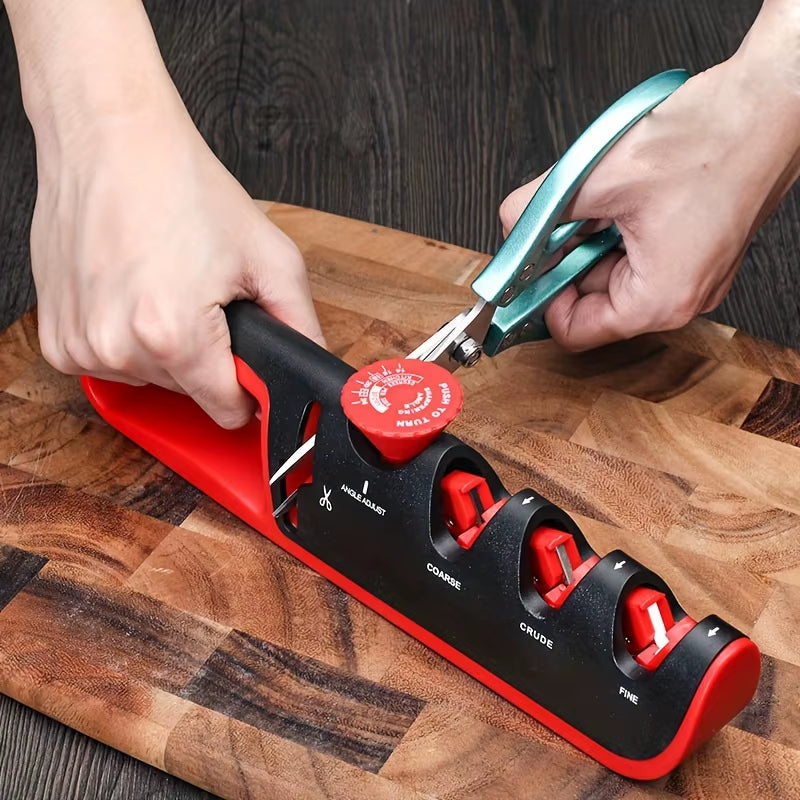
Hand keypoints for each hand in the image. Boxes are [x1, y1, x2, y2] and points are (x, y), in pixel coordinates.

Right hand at [7, 0, 322, 428]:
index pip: (227, 411)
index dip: (245, 386)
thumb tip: (310, 366)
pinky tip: (133, 293)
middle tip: (201, 298)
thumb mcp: (269, 256)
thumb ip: (300, 325)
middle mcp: (120, 349)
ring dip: (165, 347)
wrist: (110, 140)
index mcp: (175, 335)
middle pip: (190, 393)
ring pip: (151, 380)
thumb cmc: (181, 186)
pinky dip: (126, 340)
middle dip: (206, 356)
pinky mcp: (58, 339)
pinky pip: (109, 366)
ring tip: (165, 286)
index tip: (243, 356)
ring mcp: (82, 346)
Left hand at [499, 17, 799, 350]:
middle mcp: (681, 299)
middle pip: (594, 303)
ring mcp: (694, 277)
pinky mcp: (698, 252)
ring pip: (615, 275)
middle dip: (569, 261)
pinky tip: (625, 196)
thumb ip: (536, 210)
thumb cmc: (709, 139)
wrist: (769, 101)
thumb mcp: (597, 178)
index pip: (575, 333)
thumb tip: (510, 225)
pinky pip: (640, 255)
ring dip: (594, 240)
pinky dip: (619, 230)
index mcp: (659, 300)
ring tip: (606, 198)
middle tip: (565, 218)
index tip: (529, 266)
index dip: (542, 299)